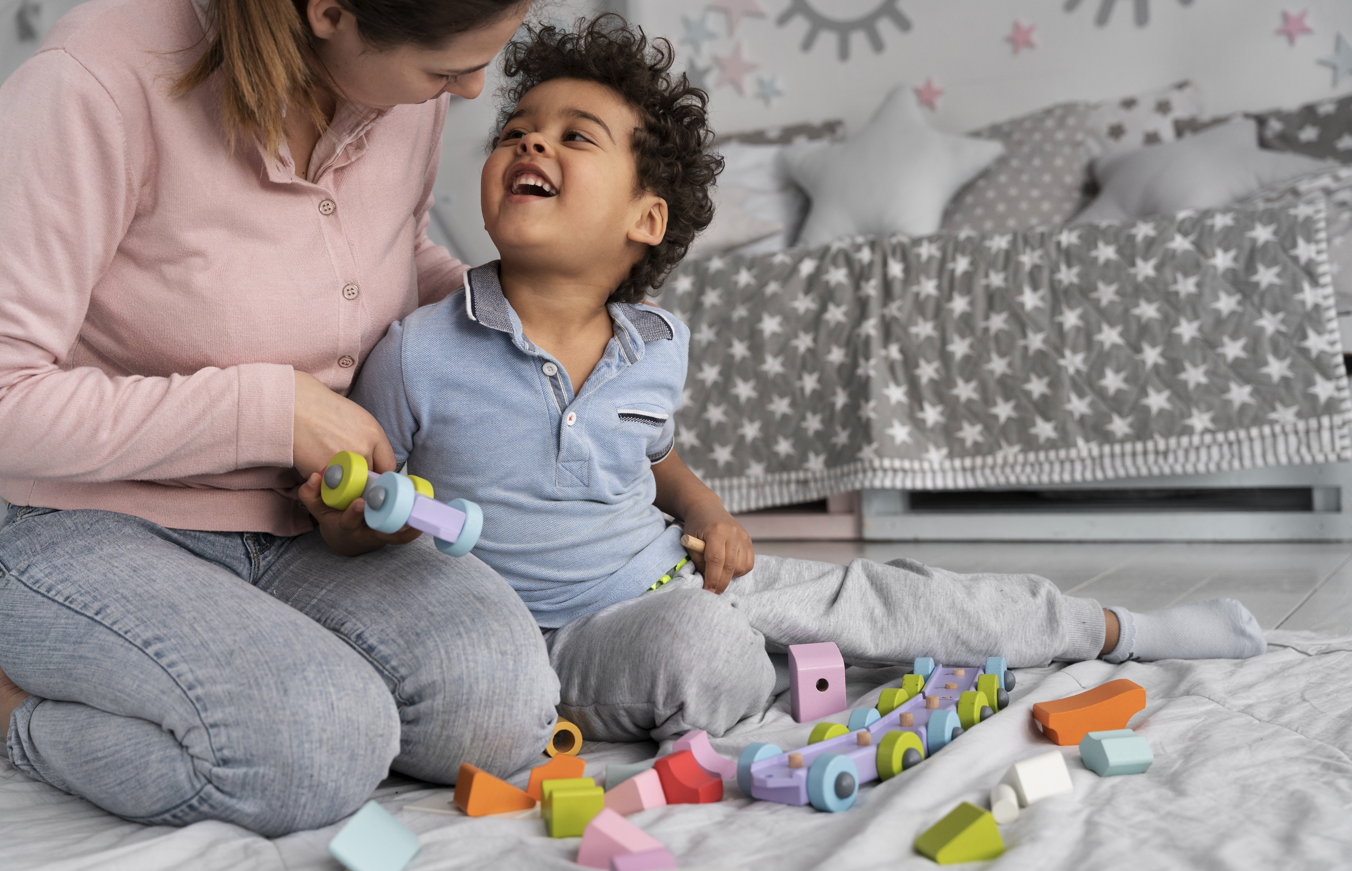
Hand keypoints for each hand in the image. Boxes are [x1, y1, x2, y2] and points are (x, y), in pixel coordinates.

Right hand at [292, 371, 396, 480]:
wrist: (293, 405)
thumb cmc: (322, 409)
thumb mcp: (358, 419)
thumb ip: (370, 441)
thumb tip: (375, 463)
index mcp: (374, 434)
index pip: (389, 466)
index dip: (379, 473)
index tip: (371, 475)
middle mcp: (363, 449)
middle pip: (370, 479)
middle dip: (361, 479)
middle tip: (347, 473)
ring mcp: (344, 463)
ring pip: (351, 486)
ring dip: (344, 484)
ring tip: (332, 471)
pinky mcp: (324, 473)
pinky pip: (331, 488)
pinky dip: (326, 485)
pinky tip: (318, 470)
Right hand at [297, 471, 421, 556]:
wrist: (345, 538)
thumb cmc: (333, 517)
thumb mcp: (318, 507)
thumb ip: (312, 493)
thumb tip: (314, 477)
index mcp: (346, 526)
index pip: (349, 522)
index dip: (354, 514)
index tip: (359, 503)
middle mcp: (365, 533)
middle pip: (380, 532)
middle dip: (390, 524)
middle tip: (402, 511)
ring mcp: (381, 535)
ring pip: (397, 537)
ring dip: (409, 528)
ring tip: (420, 514)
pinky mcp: (393, 535)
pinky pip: (406, 535)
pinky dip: (415, 528)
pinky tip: (425, 514)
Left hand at [681, 506, 753, 594]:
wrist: (707, 508)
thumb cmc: (695, 527)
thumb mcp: (690, 543)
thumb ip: (700, 562)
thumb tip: (709, 583)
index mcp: (716, 531)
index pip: (716, 560)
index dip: (712, 578)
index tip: (707, 590)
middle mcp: (733, 533)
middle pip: (730, 565)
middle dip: (721, 583)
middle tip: (713, 593)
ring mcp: (743, 536)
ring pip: (741, 566)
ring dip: (730, 576)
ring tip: (719, 574)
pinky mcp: (749, 540)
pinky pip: (748, 563)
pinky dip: (739, 571)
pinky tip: (728, 569)